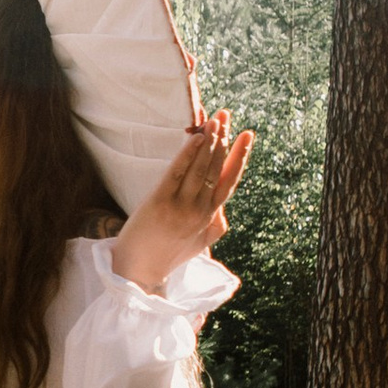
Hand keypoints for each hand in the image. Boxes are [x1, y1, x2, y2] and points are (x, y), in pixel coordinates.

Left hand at [112, 109, 254, 293]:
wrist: (138, 272)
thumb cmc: (167, 255)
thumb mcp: (200, 243)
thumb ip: (215, 224)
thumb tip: (224, 209)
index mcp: (211, 217)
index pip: (230, 180)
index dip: (240, 156)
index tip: (248, 134)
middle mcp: (200, 210)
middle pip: (216, 168)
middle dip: (223, 139)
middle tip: (226, 115)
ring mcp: (181, 207)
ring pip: (201, 168)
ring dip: (209, 141)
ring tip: (215, 120)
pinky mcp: (160, 202)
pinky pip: (177, 172)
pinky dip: (188, 153)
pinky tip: (196, 137)